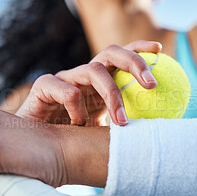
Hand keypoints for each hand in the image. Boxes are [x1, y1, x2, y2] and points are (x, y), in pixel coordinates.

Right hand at [16, 40, 160, 125]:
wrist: (36, 147)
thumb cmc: (73, 139)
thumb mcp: (103, 131)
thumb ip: (122, 125)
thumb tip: (157, 132)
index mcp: (99, 82)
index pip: (120, 57)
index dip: (139, 49)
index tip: (160, 48)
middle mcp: (82, 76)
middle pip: (110, 53)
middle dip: (134, 62)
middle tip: (152, 84)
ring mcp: (64, 79)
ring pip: (92, 70)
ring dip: (112, 95)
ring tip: (122, 122)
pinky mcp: (44, 86)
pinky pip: (67, 91)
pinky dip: (78, 109)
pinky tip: (78, 126)